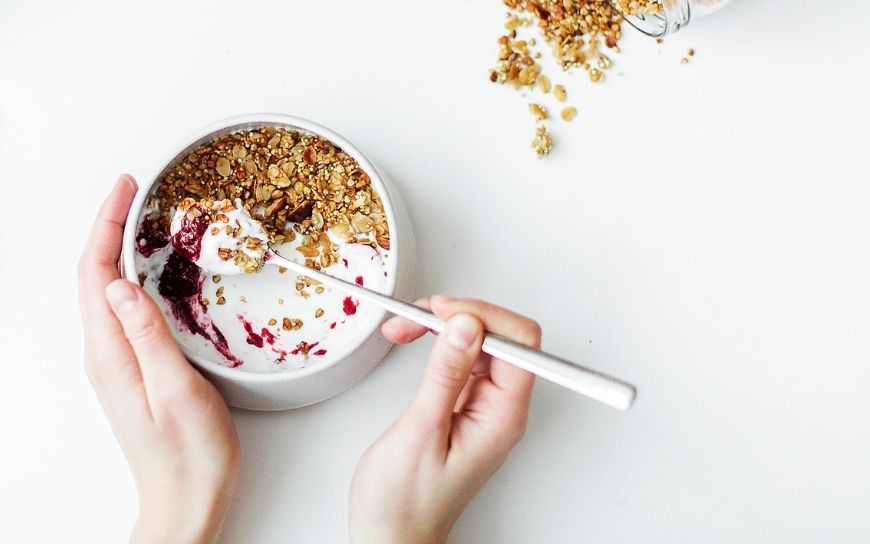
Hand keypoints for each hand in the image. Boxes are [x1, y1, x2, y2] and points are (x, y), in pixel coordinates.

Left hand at [78, 175, 239, 543]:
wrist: (186, 499)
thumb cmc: (189, 453)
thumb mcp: (177, 390)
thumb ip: (148, 336)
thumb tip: (121, 285)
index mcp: (111, 354)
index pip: (95, 275)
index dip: (106, 226)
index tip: (126, 188)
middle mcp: (105, 354)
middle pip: (93, 276)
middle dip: (108, 227)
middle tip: (133, 191)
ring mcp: (116, 362)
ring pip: (106, 291)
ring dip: (117, 249)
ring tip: (140, 219)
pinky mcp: (133, 368)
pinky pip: (122, 310)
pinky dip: (131, 277)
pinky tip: (151, 272)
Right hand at [349, 297, 539, 543]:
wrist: (391, 535)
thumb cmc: (404, 502)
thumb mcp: (420, 432)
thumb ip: (445, 375)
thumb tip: (466, 325)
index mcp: (503, 416)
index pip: (520, 343)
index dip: (483, 317)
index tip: (442, 312)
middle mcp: (501, 408)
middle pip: (502, 336)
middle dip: (460, 316)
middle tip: (417, 316)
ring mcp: (484, 405)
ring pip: (480, 341)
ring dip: (444, 325)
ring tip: (406, 326)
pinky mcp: (465, 403)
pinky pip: (463, 357)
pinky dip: (437, 342)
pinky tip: (414, 340)